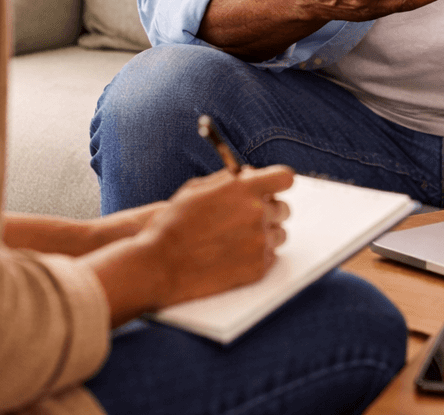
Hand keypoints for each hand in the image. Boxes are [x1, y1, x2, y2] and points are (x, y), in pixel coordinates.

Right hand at [84, 164, 294, 323]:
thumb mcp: (197, 189)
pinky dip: (258, 256)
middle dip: (269, 210)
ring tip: (238, 239)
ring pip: (280, 234)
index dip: (278, 182)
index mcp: (245, 189)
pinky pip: (271, 257)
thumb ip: (229, 180)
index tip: (273, 187)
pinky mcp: (258, 268)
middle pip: (284, 209)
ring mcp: (259, 242)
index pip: (284, 178)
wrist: (158, 265)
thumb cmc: (174, 223)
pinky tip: (234, 256)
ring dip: (265, 234)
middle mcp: (257, 213)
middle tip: (250, 217)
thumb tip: (250, 175)